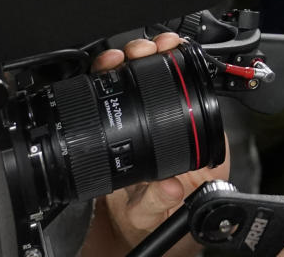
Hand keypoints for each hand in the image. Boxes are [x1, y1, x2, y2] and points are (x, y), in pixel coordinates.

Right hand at [83, 34, 230, 256]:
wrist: (132, 232)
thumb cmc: (160, 218)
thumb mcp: (162, 213)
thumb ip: (161, 201)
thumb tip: (167, 186)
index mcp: (184, 136)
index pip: (182, 91)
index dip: (177, 67)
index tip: (167, 52)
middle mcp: (161, 125)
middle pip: (154, 78)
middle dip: (146, 54)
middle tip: (138, 50)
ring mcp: (135, 125)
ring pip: (128, 83)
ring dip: (121, 62)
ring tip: (116, 57)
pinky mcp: (110, 131)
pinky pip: (105, 102)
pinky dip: (100, 80)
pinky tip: (99, 71)